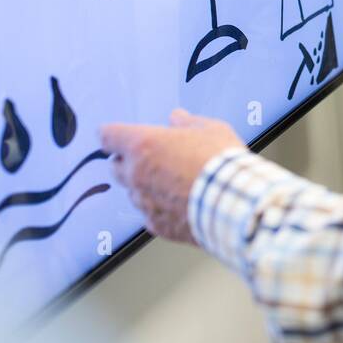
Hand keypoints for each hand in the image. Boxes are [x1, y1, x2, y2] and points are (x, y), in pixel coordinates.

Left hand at [99, 109, 244, 243]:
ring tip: (173, 183)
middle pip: (115, 166)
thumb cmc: (221, 163)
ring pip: (133, 192)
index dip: (111, 134)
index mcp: (143, 144)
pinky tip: (180, 203)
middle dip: (128, 161)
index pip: (108, 136)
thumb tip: (177, 117)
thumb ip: (187, 123)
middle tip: (152, 158)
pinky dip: (159, 208)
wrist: (234, 203)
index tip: (114, 135)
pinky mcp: (156, 225)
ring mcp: (144, 202)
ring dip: (145, 186)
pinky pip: (149, 214)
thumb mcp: (210, 129)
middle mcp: (136, 174)